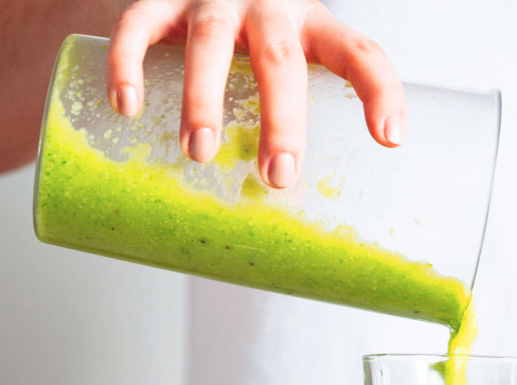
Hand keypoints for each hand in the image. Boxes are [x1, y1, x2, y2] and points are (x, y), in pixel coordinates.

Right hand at [106, 0, 405, 187]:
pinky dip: (128, 64)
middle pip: (281, 61)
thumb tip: (297, 230)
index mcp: (313, 26)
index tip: (390, 140)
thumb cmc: (252, 43)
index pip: (360, 53)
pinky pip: (139, 24)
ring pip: (210, 44)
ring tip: (197, 152)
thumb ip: (297, 120)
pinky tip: (126, 107)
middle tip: (277, 175)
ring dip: (203, 100)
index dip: (380, 92)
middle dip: (281, 120)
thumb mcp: (289, 64)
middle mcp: (269, 5)